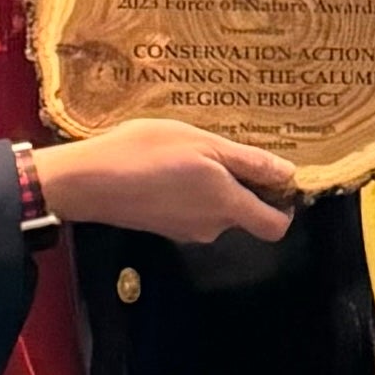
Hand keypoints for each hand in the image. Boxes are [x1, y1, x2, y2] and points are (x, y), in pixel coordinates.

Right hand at [30, 119, 299, 243]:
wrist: (86, 181)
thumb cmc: (145, 154)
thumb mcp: (203, 144)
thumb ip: (249, 162)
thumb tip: (288, 175)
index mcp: (227, 207)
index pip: (275, 227)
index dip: (284, 207)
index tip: (277, 182)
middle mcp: (212, 227)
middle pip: (245, 214)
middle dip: (244, 186)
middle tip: (225, 152)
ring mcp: (185, 230)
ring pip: (216, 210)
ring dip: (214, 185)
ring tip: (191, 154)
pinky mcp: (163, 227)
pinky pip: (191, 210)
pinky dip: (190, 191)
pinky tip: (169, 166)